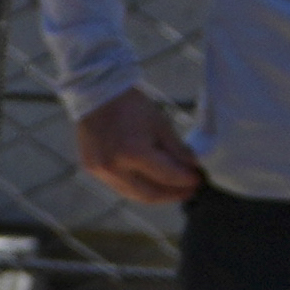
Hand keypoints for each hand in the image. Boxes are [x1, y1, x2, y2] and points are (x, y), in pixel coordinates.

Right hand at [71, 85, 203, 207]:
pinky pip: (119, 186)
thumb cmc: (131, 106)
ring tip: (171, 190)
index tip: (198, 181)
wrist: (97, 95)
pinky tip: (149, 182)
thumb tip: (191, 168)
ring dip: (155, 194)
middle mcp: (114, 167)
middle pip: (150, 194)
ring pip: (133, 194)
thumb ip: (177, 150)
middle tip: (189, 191)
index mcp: (134, 153)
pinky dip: (137, 187)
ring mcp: (100, 171)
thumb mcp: (161, 124)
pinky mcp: (92, 169)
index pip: (167, 176)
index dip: (186, 181)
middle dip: (172, 194)